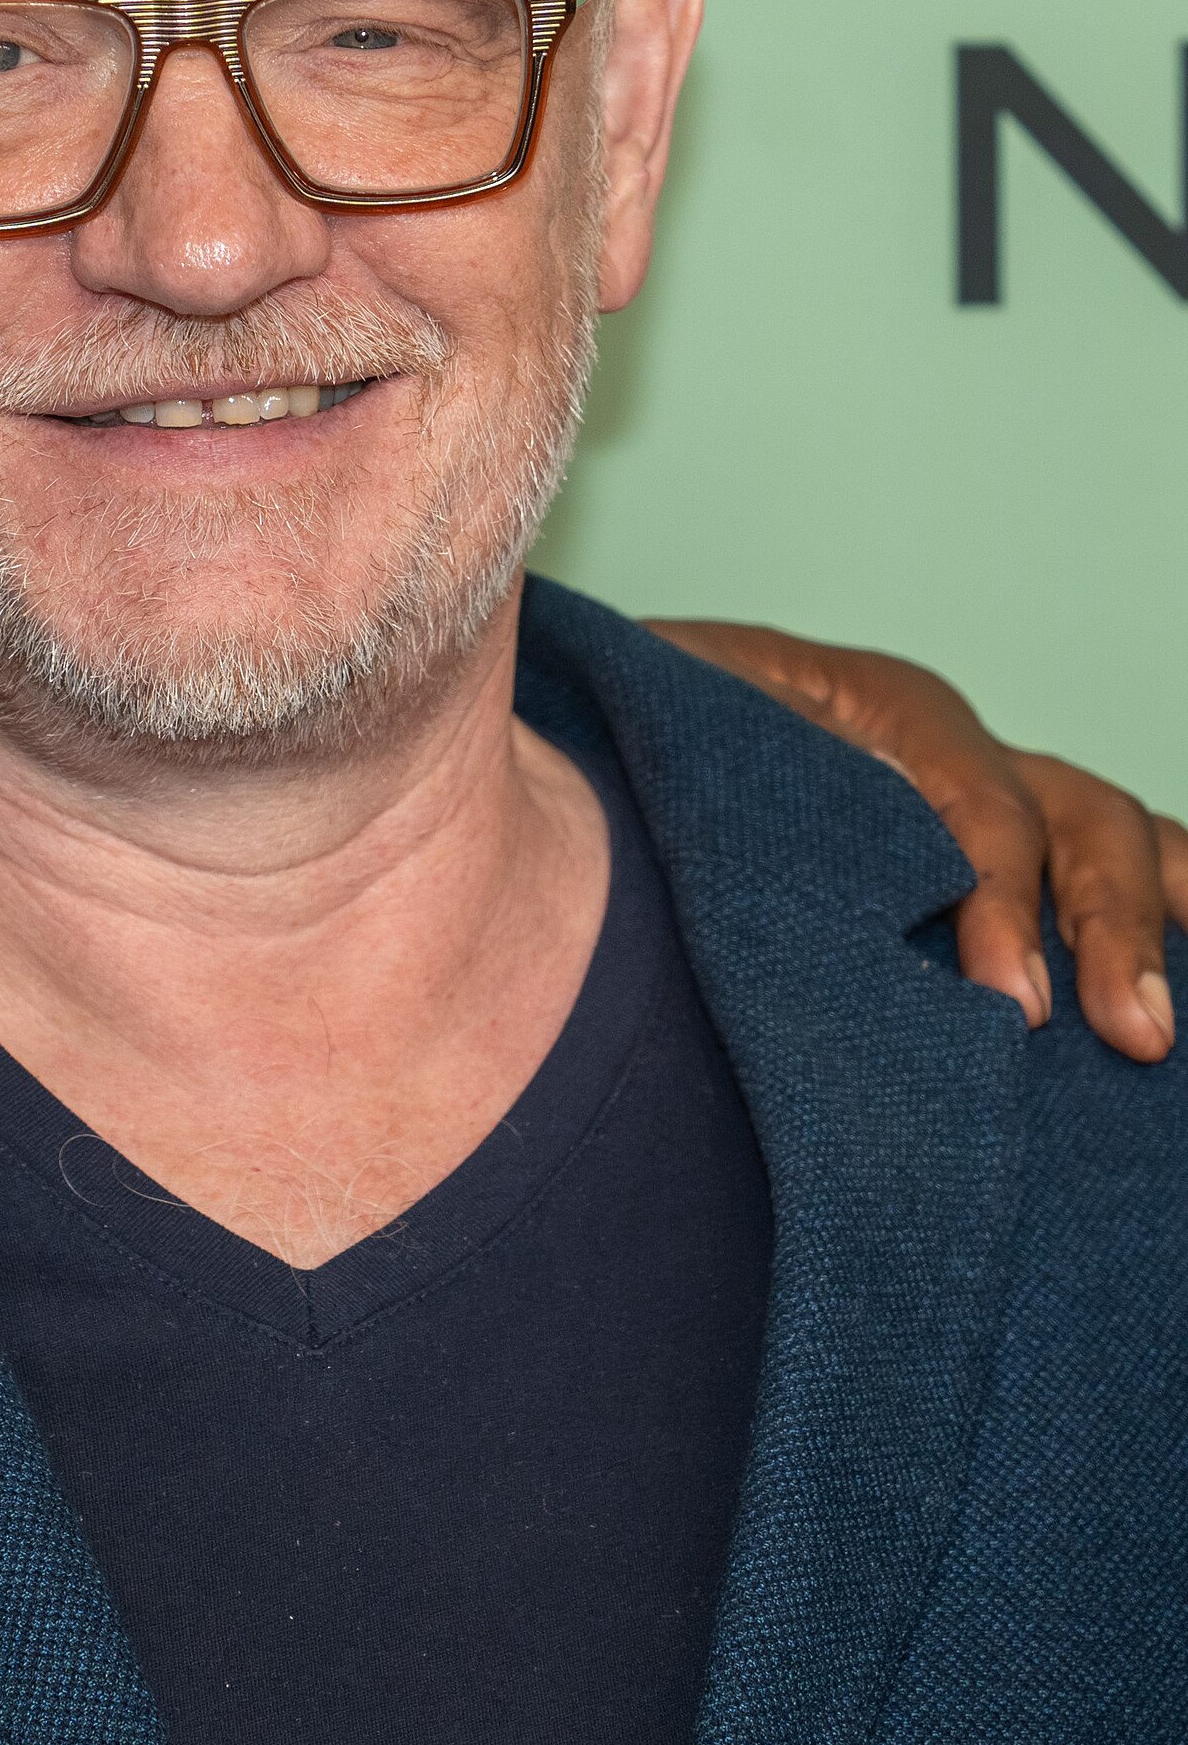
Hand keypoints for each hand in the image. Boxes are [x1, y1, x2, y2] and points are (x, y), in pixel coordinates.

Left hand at [645, 621, 1187, 1062]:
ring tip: (1163, 1027)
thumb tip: (774, 844)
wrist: (613, 730)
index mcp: (880, 711)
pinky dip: (1160, 914)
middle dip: (1113, 922)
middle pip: (1076, 814)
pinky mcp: (988, 854)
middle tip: (1132, 1033)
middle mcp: (952, 749)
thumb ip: (724, 774)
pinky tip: (1180, 986)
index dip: (1003, 897)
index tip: (1015, 1003)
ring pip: (1113, 833)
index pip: (977, 800)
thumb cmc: (645, 743)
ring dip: (1155, 920)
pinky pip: (1104, 866)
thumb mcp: (675, 730)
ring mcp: (984, 793)